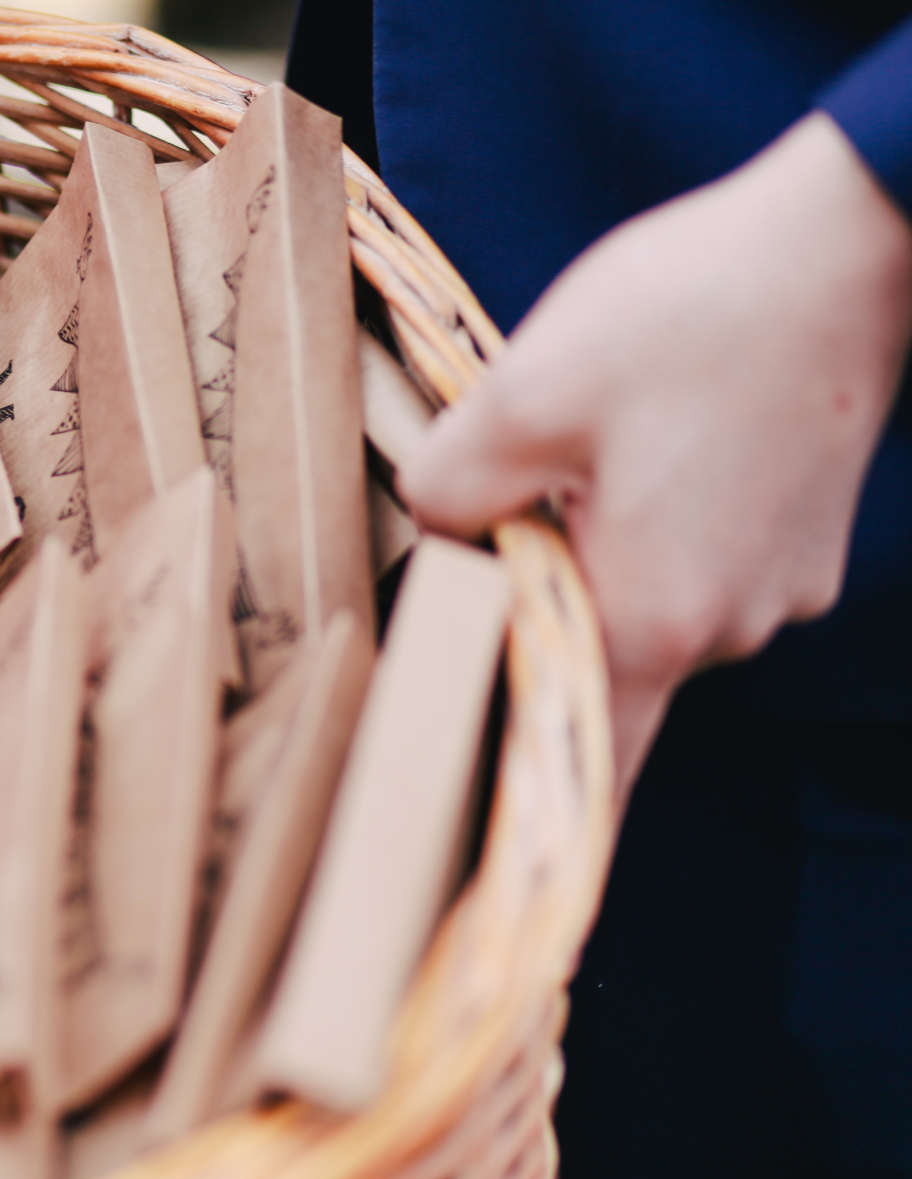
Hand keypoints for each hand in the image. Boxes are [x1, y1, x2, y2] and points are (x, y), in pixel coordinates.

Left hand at [399, 113, 911, 798]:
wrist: (851, 241)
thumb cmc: (687, 317)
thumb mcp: (521, 397)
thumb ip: (450, 491)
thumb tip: (437, 532)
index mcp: (653, 619)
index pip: (575, 758)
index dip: (519, 790)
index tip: (473, 826)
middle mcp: (730, 627)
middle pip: (601, 667)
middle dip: (539, 620)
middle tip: (490, 542)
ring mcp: (782, 585)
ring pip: (653, 606)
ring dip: (599, 558)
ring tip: (580, 463)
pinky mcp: (806, 537)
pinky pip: (704, 562)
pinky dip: (658, 527)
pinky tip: (644, 443)